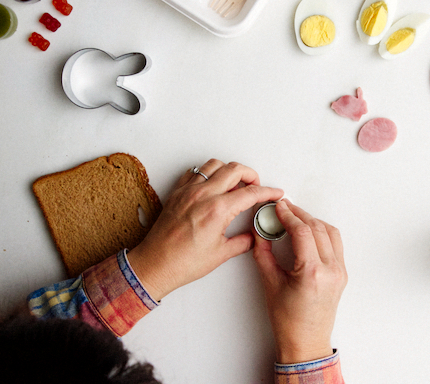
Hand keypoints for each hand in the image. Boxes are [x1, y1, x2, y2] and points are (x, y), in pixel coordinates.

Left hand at [128, 160, 283, 300]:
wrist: (155, 265)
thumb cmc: (183, 262)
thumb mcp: (221, 254)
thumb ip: (242, 242)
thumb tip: (252, 237)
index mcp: (217, 210)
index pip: (250, 192)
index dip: (267, 192)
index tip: (275, 193)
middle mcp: (202, 195)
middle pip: (234, 169)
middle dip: (251, 175)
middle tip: (256, 186)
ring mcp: (188, 191)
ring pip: (214, 165)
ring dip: (229, 170)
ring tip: (235, 183)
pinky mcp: (177, 192)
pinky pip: (195, 172)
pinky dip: (208, 173)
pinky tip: (212, 185)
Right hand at [252, 200, 346, 363]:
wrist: (306, 342)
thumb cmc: (288, 320)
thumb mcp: (270, 284)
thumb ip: (263, 253)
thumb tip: (260, 232)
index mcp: (312, 273)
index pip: (302, 231)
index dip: (288, 215)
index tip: (278, 207)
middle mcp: (330, 270)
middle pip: (317, 228)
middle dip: (299, 214)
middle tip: (284, 208)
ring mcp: (339, 272)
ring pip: (330, 232)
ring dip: (312, 221)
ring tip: (295, 217)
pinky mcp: (342, 274)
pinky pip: (335, 243)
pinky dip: (322, 232)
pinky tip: (309, 231)